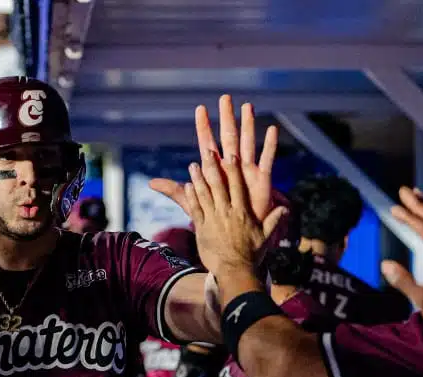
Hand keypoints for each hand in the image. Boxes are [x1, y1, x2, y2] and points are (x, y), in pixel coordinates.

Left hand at [151, 95, 277, 223]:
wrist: (235, 232)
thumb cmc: (215, 215)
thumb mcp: (191, 202)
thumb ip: (174, 190)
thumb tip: (150, 183)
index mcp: (215, 169)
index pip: (207, 143)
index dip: (203, 127)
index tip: (200, 109)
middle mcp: (231, 165)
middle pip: (228, 136)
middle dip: (226, 117)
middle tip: (224, 97)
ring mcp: (247, 170)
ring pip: (247, 142)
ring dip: (248, 124)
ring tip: (247, 106)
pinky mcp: (262, 180)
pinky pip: (267, 160)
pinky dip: (270, 145)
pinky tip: (272, 130)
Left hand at [154, 150, 285, 276]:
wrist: (235, 270)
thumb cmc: (250, 254)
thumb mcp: (264, 236)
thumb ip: (273, 220)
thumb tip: (286, 209)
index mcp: (242, 212)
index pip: (237, 186)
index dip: (233, 170)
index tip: (230, 156)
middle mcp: (227, 212)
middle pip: (218, 185)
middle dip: (212, 167)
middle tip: (207, 152)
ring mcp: (213, 219)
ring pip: (204, 194)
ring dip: (198, 179)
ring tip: (193, 164)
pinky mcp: (202, 228)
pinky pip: (195, 209)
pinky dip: (191, 196)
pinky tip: (187, 185)